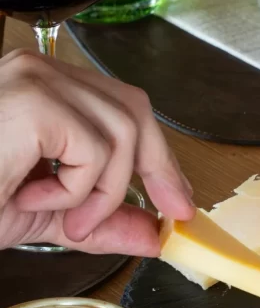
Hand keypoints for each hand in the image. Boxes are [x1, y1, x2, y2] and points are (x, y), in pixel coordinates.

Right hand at [0, 50, 194, 254]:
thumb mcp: (42, 213)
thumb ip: (98, 218)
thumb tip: (150, 234)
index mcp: (43, 90)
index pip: (122, 108)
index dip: (159, 153)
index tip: (177, 198)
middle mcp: (40, 72)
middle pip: (133, 109)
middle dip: (159, 166)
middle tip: (167, 212)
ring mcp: (36, 80)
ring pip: (122, 134)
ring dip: (102, 191)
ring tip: (67, 218)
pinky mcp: (34, 101)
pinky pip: (95, 150)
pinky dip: (78, 189)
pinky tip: (33, 196)